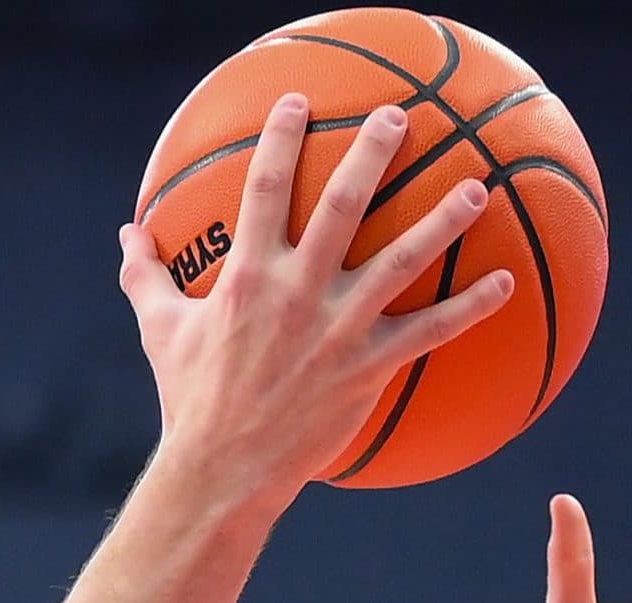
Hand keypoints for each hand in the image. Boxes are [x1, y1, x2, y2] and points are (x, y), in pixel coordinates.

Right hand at [117, 92, 514, 506]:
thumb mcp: (160, 332)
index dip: (280, 139)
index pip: (263, 189)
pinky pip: (430, 332)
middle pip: (342, 204)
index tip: (297, 102)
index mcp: (247, 276)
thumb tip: (126, 234)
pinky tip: (505, 284)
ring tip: (475, 187)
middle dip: (372, 154)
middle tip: (399, 118)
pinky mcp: (368, 367)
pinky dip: (470, 307)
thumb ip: (145, 277)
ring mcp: (337, 329)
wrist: (221, 470)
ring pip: (401, 260)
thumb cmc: (189, 400)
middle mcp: (296, 292)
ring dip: (442, 221)